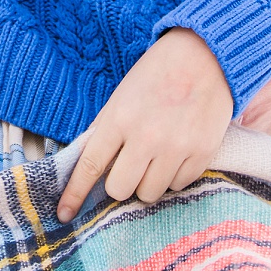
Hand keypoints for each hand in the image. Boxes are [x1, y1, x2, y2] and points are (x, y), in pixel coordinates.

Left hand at [57, 28, 232, 216]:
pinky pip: (179, 186)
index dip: (74, 193)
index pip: (90, 166)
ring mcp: (176, 147)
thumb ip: (105, 128)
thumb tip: (89, 163)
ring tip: (156, 154)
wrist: (206, 56)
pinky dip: (174, 175)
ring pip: (150, 193)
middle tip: (129, 164)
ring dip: (148, 181)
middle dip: (120, 183)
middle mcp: (146, 137)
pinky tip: (177, 151)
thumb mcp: (121, 95)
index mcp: (119, 118)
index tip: (65, 213)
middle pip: (120, 190)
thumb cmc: (157, 74)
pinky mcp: (202, 154)